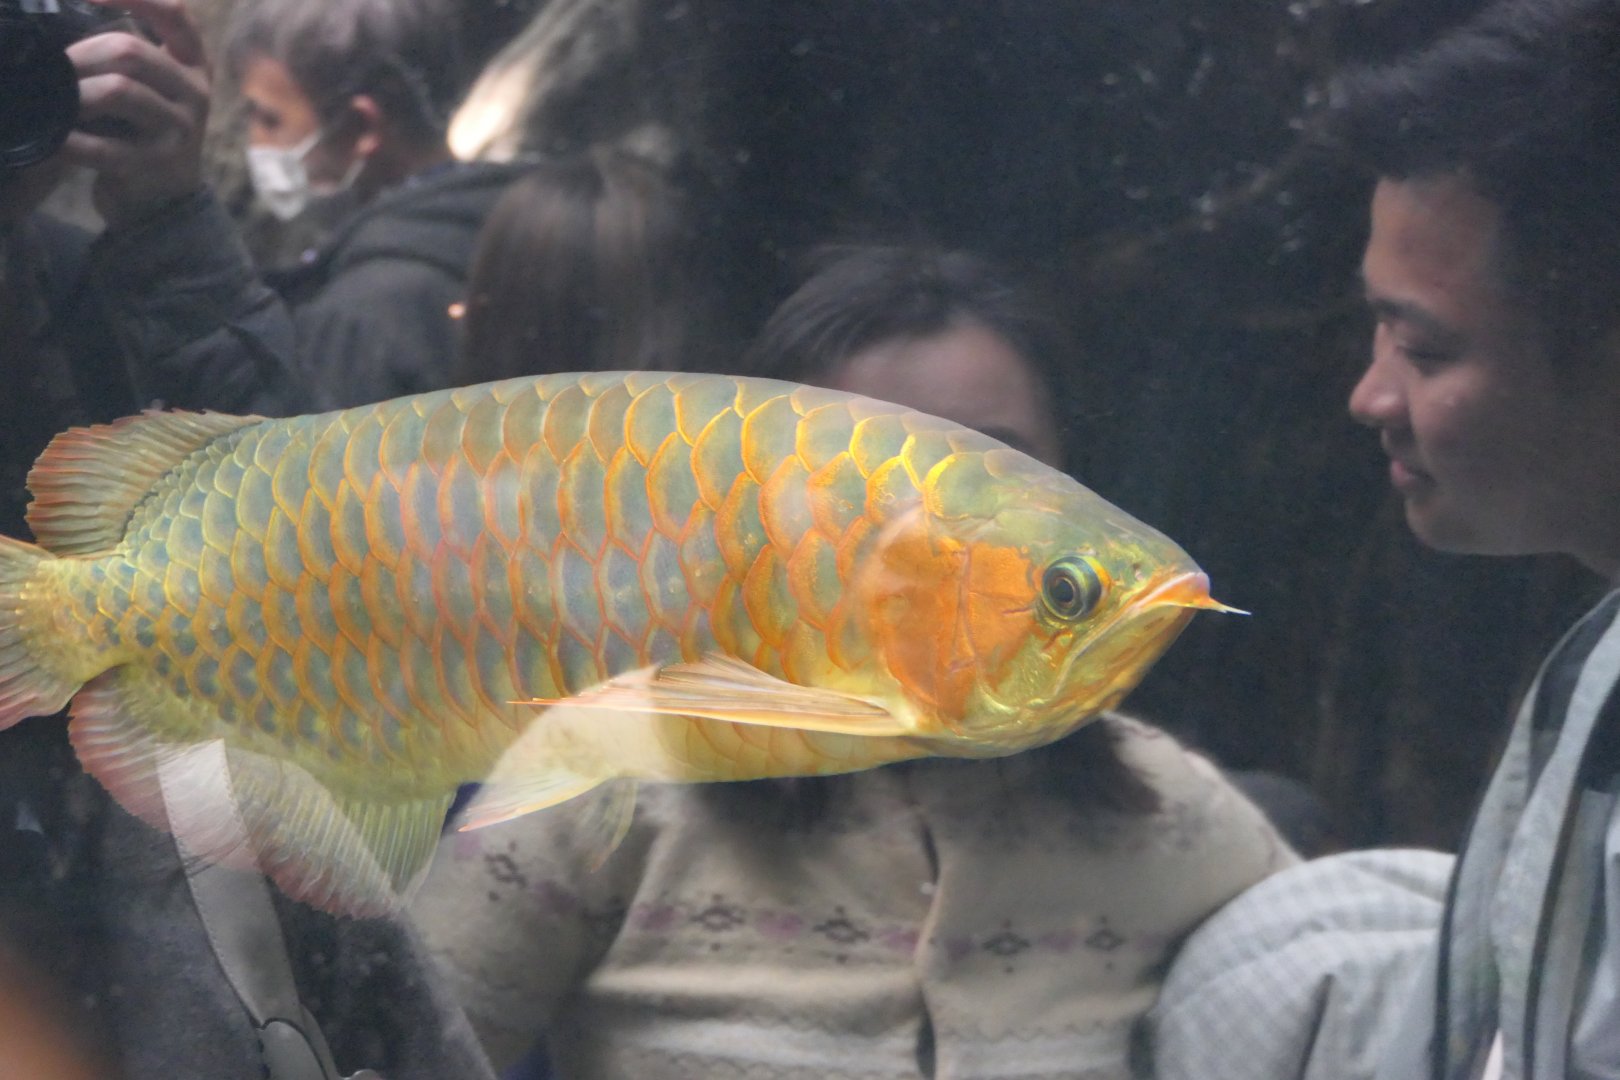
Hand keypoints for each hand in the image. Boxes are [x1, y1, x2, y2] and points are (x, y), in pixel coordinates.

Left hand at [59, 0, 210, 228]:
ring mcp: (181, 131)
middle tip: (49, 71)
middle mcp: (195, 93)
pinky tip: (51, 140)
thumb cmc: (142, 131)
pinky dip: (69, 140)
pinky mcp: (158, 165)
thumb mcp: (152, 86)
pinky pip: (104, 146)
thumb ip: (126, 56)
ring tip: (49, 103)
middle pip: (130, 51)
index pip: (174, 14)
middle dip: (79, 56)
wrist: (164, 199)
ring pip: (118, 91)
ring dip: (72, 95)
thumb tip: (68, 18)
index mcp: (193, 65)